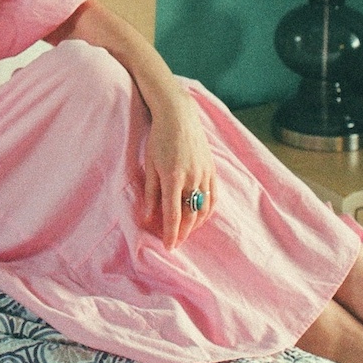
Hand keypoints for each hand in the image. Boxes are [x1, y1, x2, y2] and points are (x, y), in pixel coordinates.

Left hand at [141, 94, 216, 248]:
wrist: (179, 116)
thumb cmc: (159, 138)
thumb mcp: (150, 164)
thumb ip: (150, 192)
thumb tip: (148, 217)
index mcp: (173, 177)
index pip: (173, 214)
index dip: (171, 233)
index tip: (168, 247)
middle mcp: (192, 178)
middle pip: (190, 215)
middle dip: (183, 232)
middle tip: (177, 243)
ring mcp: (204, 174)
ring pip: (203, 208)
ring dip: (196, 224)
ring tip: (187, 232)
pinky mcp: (212, 169)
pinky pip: (213, 196)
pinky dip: (208, 210)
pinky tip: (201, 216)